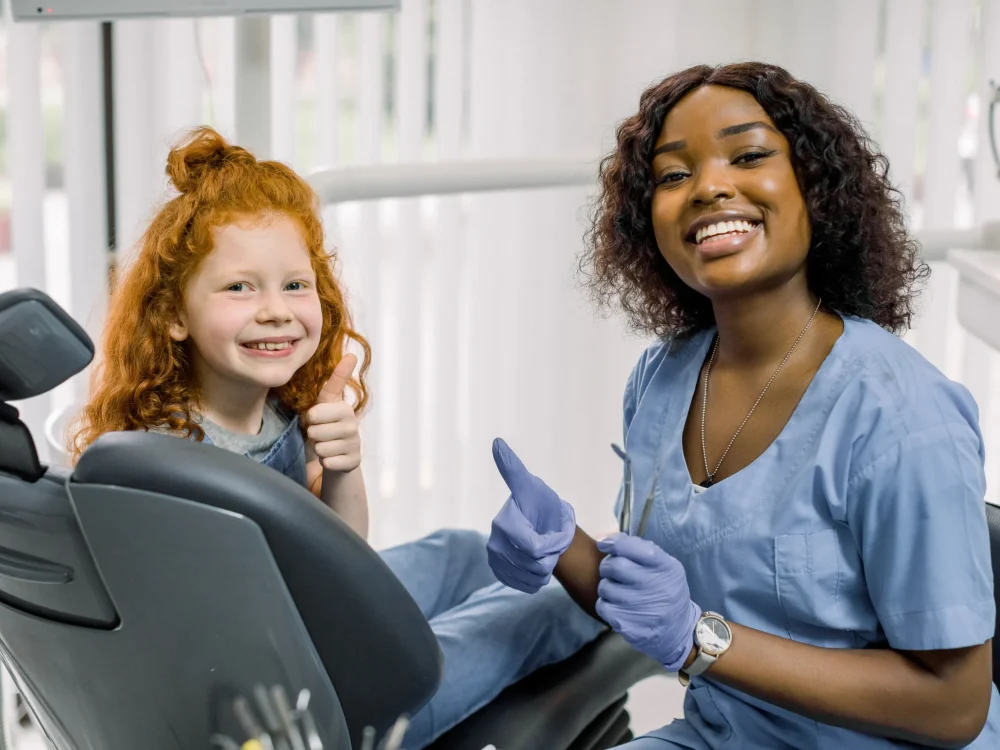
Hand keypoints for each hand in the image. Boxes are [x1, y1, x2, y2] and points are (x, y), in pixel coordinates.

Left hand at [306, 353, 360, 472]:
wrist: (341, 452)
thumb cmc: (328, 423)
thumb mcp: (328, 401)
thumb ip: (337, 379)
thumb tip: (352, 354)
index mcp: (344, 408)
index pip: (316, 413)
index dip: (311, 418)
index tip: (316, 417)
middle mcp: (352, 425)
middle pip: (314, 432)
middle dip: (313, 435)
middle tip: (320, 433)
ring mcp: (354, 444)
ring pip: (321, 449)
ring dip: (319, 449)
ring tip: (326, 444)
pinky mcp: (354, 462)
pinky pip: (328, 463)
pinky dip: (326, 462)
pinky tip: (333, 456)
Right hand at [488, 438, 576, 593]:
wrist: (546, 525)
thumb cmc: (543, 503)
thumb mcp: (532, 487)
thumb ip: (513, 468)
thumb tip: (496, 441)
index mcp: (503, 523)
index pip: (534, 549)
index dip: (551, 545)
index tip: (553, 533)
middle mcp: (494, 542)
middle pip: (535, 565)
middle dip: (551, 556)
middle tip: (551, 540)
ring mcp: (496, 560)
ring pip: (533, 577)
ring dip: (546, 567)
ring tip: (545, 551)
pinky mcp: (500, 574)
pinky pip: (527, 586)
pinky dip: (538, 579)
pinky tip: (538, 563)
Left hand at [596, 533, 700, 671]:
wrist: (679, 630)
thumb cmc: (666, 591)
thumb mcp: (666, 567)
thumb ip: (642, 550)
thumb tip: (609, 538)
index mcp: (666, 568)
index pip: (636, 548)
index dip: (614, 542)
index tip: (603, 543)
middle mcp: (656, 587)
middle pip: (615, 567)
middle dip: (607, 566)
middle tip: (611, 570)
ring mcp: (643, 609)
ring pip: (605, 587)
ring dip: (606, 586)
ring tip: (617, 590)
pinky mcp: (630, 626)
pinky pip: (603, 607)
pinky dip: (605, 604)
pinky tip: (617, 606)